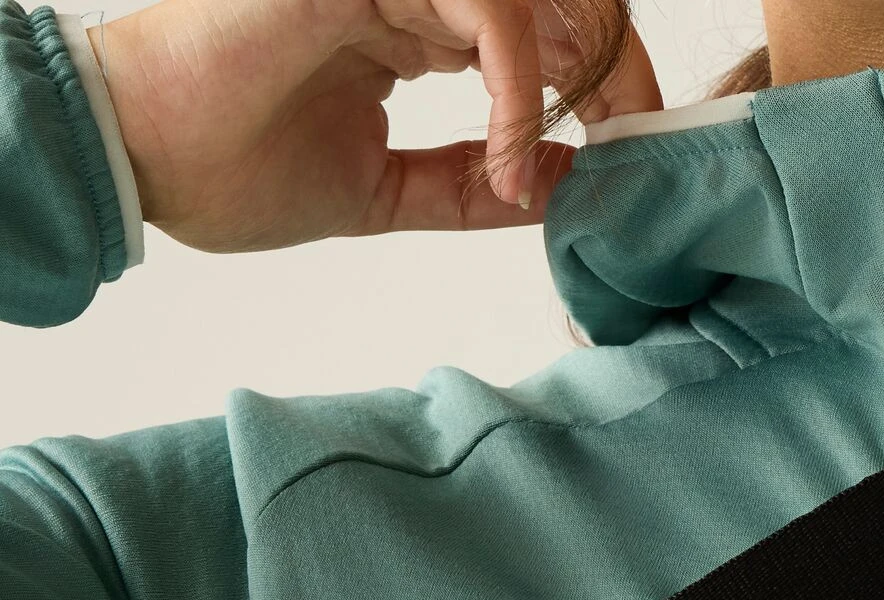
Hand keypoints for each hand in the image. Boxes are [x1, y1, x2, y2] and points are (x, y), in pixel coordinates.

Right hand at [97, 0, 662, 250]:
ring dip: (579, 67)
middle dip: (612, 66)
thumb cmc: (234, 169)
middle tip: (637, 138)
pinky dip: (517, 82)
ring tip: (586, 146)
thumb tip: (554, 184)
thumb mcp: (383, 194)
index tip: (626, 149)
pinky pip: (483, 10)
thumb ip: (467, 186)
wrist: (143, 162)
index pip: (533, 35)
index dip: (594, 83)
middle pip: (548, 2)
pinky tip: (513, 151)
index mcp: (410, 28)